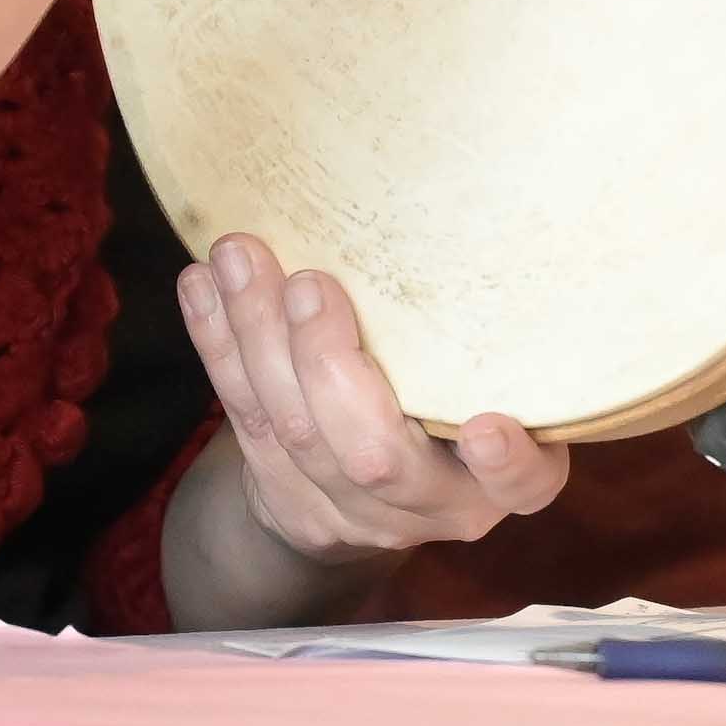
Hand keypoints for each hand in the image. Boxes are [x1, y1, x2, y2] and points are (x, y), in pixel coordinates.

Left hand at [179, 233, 564, 567]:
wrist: (376, 491)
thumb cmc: (456, 397)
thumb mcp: (489, 377)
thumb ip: (483, 333)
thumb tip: (468, 213)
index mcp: (500, 476)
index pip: (524, 484)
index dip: (508, 464)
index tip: (486, 427)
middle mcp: (431, 503)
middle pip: (374, 456)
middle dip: (329, 367)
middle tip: (310, 284)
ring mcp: (351, 512)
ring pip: (292, 432)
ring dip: (257, 338)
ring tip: (238, 258)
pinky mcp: (284, 498)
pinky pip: (243, 419)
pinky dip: (218, 345)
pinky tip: (202, 286)